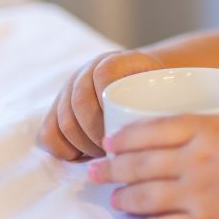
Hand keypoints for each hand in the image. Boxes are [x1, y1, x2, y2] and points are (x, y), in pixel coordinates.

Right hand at [38, 50, 165, 159]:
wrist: (141, 81)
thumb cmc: (160, 91)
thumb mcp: (170, 88)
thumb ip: (169, 100)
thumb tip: (167, 128)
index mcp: (116, 61)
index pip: (104, 76)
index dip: (110, 105)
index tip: (125, 130)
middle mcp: (87, 71)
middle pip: (79, 104)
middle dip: (97, 135)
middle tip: (117, 152)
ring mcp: (68, 89)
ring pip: (63, 122)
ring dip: (83, 146)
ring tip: (105, 156)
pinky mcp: (56, 109)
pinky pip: (48, 134)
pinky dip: (63, 150)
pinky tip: (84, 157)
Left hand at [87, 108, 218, 218]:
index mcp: (212, 129)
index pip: (151, 129)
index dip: (125, 137)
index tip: (111, 142)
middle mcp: (196, 160)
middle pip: (136, 163)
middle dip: (109, 168)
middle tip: (94, 174)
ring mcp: (198, 196)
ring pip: (141, 197)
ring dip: (122, 199)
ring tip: (116, 201)